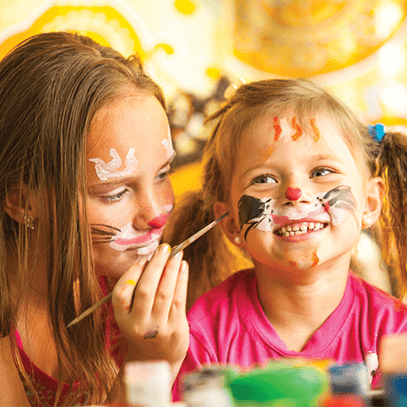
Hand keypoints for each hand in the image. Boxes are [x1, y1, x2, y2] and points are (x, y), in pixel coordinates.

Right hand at [112, 243, 188, 367]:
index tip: (144, 258)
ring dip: (171, 269)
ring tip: (177, 254)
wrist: (156, 361)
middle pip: (146, 290)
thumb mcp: (131, 315)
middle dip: (156, 265)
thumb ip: (136, 292)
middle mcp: (138, 325)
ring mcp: (158, 328)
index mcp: (123, 319)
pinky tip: (183, 267)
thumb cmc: (143, 328)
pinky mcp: (176, 329)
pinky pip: (179, 299)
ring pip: (165, 292)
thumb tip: (151, 259)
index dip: (133, 272)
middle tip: (164, 248)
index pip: (122, 293)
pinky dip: (182, 280)